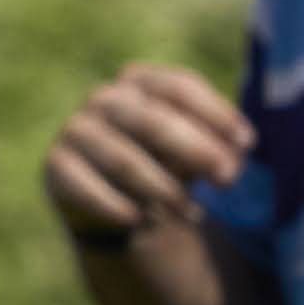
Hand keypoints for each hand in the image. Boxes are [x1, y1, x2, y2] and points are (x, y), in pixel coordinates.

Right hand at [43, 60, 249, 242]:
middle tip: (227, 178)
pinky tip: (137, 220)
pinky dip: (113, 204)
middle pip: (151, 119)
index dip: (214, 113)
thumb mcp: (196, 153)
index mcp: (139, 84)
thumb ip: (216, 151)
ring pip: (122, 157)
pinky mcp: (56, 167)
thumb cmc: (167, 166)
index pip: (177, 87)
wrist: (120, 203)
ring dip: (162, 188)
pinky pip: (84, 184)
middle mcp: (104, 99)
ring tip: (191, 213)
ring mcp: (76, 131)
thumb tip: (231, 161)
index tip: (247, 143)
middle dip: (194, 149)